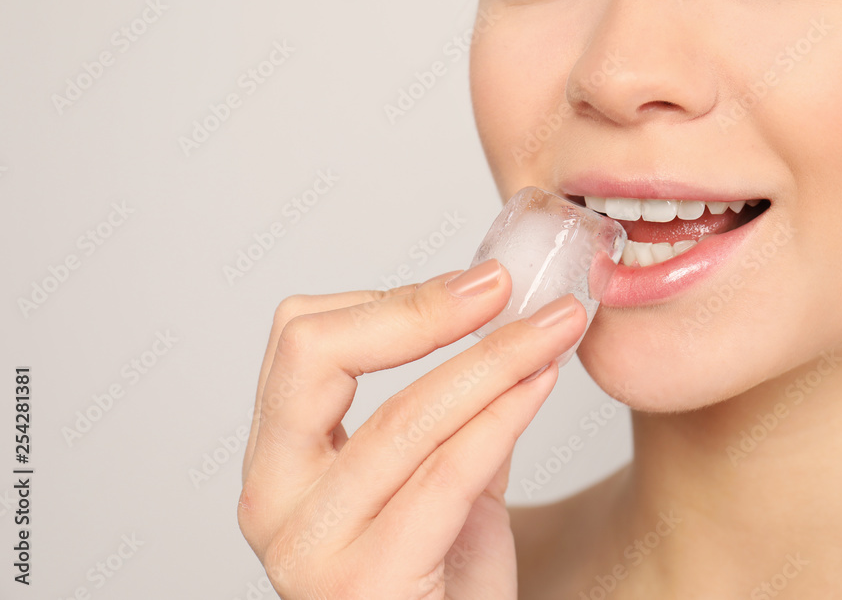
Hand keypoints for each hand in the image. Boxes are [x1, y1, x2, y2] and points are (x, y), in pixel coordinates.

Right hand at [238, 259, 586, 598]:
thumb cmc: (441, 582)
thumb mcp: (442, 477)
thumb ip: (457, 408)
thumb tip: (502, 321)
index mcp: (280, 461)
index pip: (303, 341)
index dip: (391, 299)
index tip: (476, 283)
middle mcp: (274, 500)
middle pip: (316, 357)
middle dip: (422, 311)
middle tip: (502, 286)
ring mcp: (309, 546)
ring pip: (404, 416)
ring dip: (494, 359)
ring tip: (554, 329)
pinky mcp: (365, 583)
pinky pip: (446, 475)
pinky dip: (502, 415)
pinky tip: (542, 382)